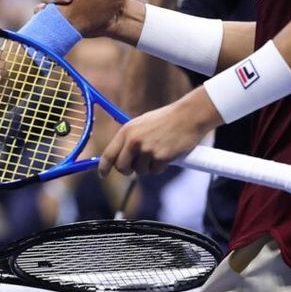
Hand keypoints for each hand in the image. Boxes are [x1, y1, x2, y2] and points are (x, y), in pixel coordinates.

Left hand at [98, 91, 218, 176]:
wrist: (188, 116)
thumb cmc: (165, 120)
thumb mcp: (141, 124)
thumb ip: (129, 139)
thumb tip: (119, 157)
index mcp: (127, 131)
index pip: (108, 154)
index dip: (103, 167)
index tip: (102, 175)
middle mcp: (134, 141)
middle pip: (121, 167)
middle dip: (128, 170)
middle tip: (136, 166)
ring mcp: (147, 150)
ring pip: (140, 171)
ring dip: (148, 166)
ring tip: (158, 151)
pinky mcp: (161, 158)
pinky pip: (155, 171)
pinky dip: (160, 167)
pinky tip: (167, 154)